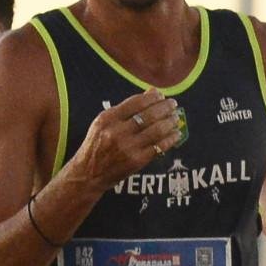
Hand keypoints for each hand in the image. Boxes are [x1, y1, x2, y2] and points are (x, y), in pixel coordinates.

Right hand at [70, 87, 185, 189]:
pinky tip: (176, 134)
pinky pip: (159, 147)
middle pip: (149, 115)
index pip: (136, 102)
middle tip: (173, 105)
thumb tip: (152, 93)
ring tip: (176, 118)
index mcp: (108, 118)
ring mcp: (128, 147)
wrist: (89, 173)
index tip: (162, 96)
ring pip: (156, 131)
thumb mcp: (104, 123)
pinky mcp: (137, 161)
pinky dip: (170, 139)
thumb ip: (126, 108)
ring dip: (170, 122)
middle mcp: (117, 131)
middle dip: (165, 108)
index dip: (153, 98)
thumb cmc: (97, 144)